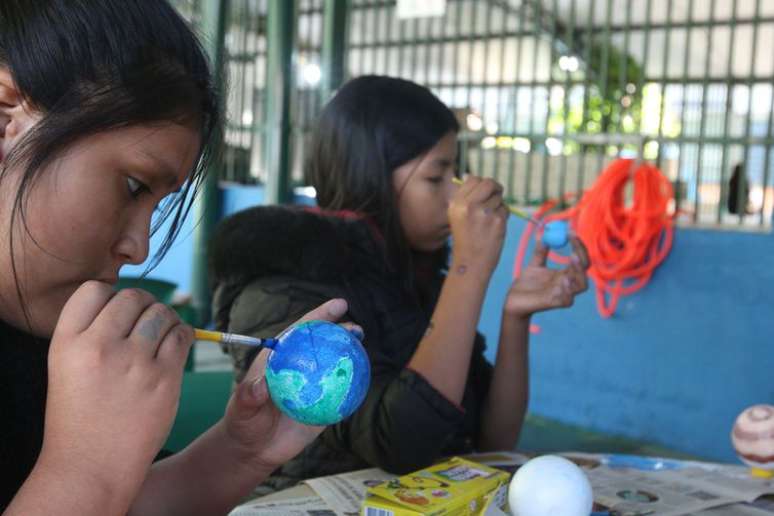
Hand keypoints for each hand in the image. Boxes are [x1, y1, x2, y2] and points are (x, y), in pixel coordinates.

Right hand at [39, 281, 192, 504]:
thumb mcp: (66, 366)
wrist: (92, 465)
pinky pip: (183, 335)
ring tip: (161, 334)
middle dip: (143, 304)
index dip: (110, 297)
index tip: (117, 314)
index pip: (94, 289)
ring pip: (162, 313)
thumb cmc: (80, 415)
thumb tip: (133, 302)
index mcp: (68, 342)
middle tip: (145, 323)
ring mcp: (134, 362)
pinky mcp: (164, 378)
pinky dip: (183, 333)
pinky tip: (175, 344)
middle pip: (133, 297)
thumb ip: (92, 332)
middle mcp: (100, 347)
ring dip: (166, 317)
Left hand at [220, 299, 360, 474]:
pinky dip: (354, 385)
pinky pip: (341, 393)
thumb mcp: (241, 409)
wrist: (254, 450)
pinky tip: (365, 379)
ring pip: (335, 365)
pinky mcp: (324, 405)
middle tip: (357, 330)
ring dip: (351, 354)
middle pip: (323, 344)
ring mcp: (313, 385)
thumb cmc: (244, 423)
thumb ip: (249, 396)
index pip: (301, 331)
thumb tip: (260, 385)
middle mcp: (300, 367)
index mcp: (280, 358)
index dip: (320, 316)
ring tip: (363, 347)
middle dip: (342, 331)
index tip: (339, 305)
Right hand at [448, 176, 508, 276]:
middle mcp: (469, 206)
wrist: (470, 263)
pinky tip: (494, 227)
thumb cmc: (465, 239)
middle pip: (489, 183)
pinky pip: (505, 209)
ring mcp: (484, 213)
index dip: (481, 183)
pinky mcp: (498, 221)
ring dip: (498, 205)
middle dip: (495, 188)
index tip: (484, 191)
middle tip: (496, 195)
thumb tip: (471, 176)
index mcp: (456, 203)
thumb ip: (465, 197)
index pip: (473, 179)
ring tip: (490, 219)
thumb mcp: (456, 216)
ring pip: (499, 197)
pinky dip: (503, 216)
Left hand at [504, 237, 589, 318]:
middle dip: (581, 257)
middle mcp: (567, 284)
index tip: (571, 232)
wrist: (513, 300)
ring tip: (572, 259)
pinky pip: (567, 300)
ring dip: (579, 273)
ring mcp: (562, 295)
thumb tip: (544, 235)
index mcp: (565, 274)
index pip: (579, 259)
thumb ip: (540, 252)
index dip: (578, 246)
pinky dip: (568, 291)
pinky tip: (563, 281)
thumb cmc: (526, 284)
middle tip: (573, 247)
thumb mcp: (534, 264)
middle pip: (584, 271)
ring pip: (582, 286)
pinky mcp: (553, 304)